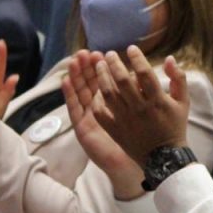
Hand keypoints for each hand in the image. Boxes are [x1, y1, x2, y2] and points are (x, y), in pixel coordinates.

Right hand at [62, 50, 145, 198]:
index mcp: (114, 102)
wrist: (141, 160)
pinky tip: (66, 81)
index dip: (101, 66)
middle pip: (90, 83)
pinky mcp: (82, 127)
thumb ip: (144, 90)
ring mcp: (90, 117)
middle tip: (84, 52)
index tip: (101, 53)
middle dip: (87, 67)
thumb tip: (147, 69)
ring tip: (74, 61)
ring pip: (80, 92)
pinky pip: (74, 109)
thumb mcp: (146, 109)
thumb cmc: (144, 137)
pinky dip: (69, 95)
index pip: (105, 80)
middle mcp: (100, 107)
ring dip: (76, 76)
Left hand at [91, 47, 189, 167]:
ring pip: (108, 94)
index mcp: (157, 101)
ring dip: (102, 77)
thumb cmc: (174, 126)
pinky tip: (96, 90)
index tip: (131, 48)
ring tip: (99, 66)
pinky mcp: (115, 130)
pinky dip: (97, 100)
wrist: (163, 158)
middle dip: (114, 64)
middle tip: (109, 54)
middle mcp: (140, 109)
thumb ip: (178, 79)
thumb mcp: (183, 102)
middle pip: (122, 81)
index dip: (137, 58)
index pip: (145, 74)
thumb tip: (170, 58)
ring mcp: (125, 120)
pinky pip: (101, 113)